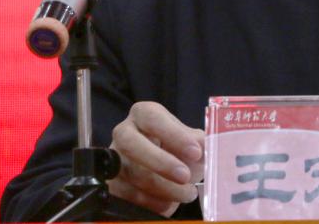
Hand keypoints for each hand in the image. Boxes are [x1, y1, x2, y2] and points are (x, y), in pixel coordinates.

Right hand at [107, 101, 204, 216]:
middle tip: (186, 176)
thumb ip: (200, 142)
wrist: (164, 171)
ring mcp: (114, 160)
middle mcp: (124, 133)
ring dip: (164, 188)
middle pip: (133, 145)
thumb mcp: (192, 141)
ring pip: (132, 174)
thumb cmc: (178, 150)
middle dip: (162, 163)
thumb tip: (206, 146)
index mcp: (144, 114)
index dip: (174, 135)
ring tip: (187, 193)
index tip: (196, 151)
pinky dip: (152, 203)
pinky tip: (170, 204)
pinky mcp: (112, 184)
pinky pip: (127, 196)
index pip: (153, 118)